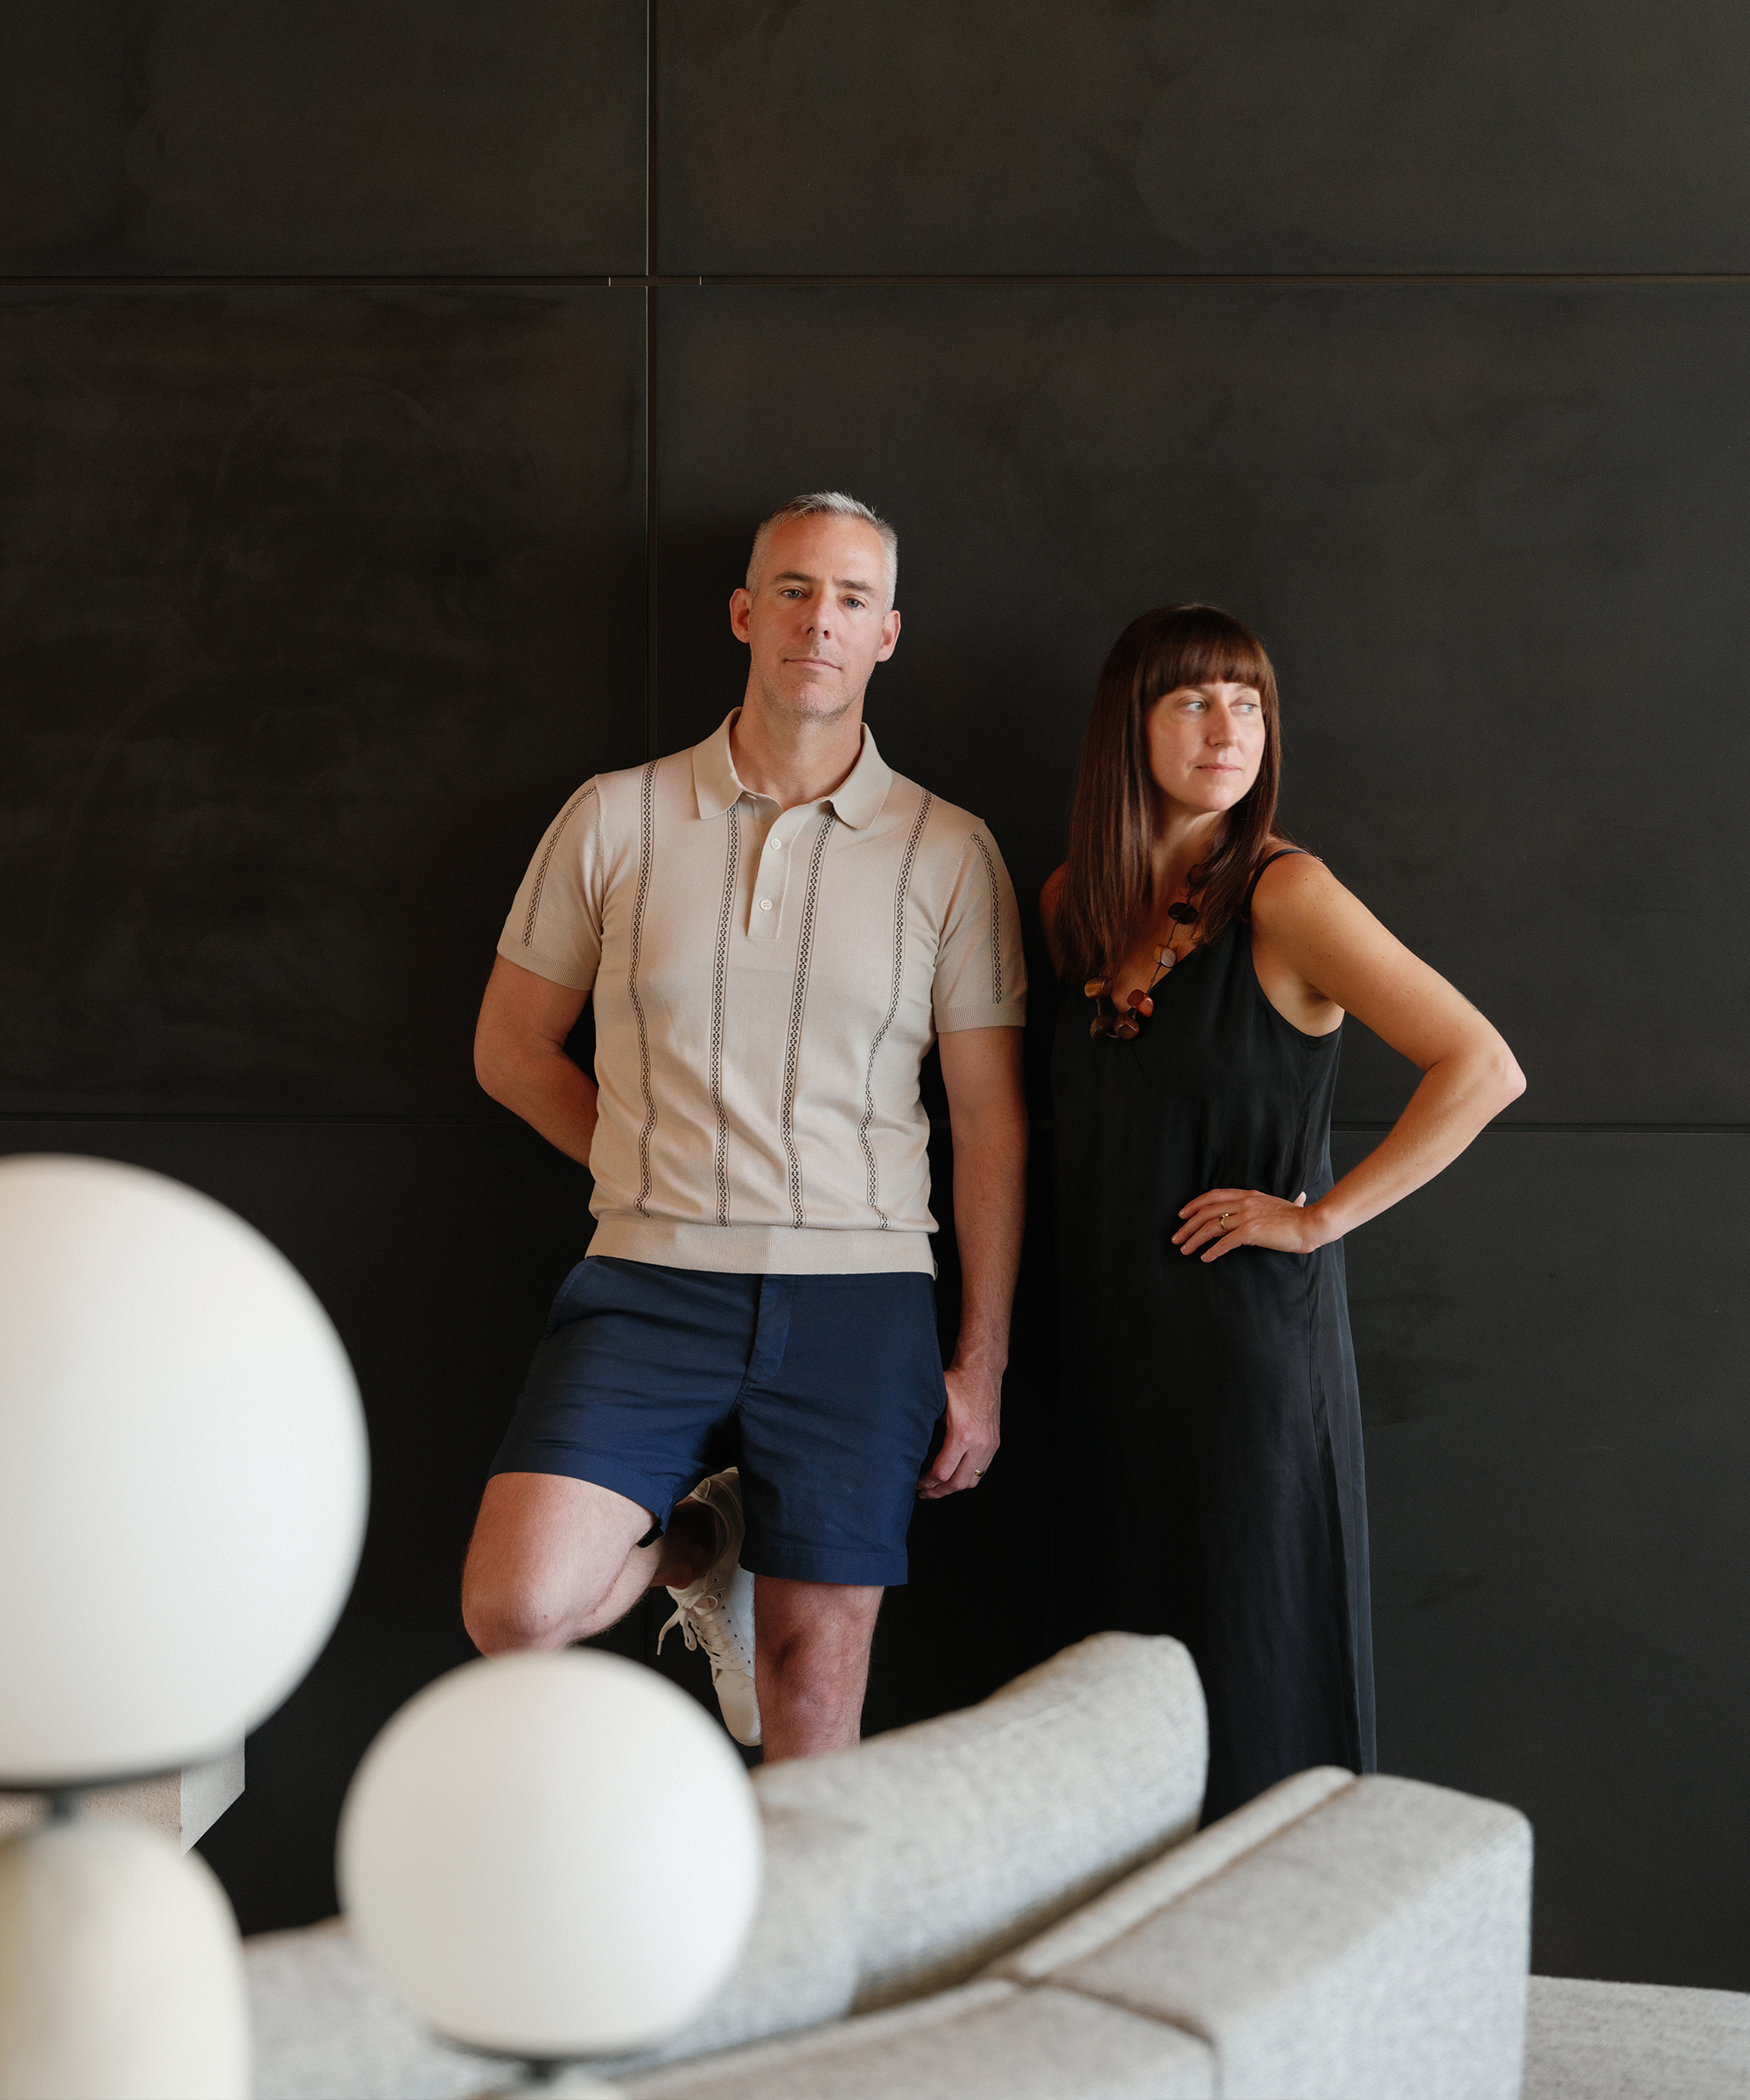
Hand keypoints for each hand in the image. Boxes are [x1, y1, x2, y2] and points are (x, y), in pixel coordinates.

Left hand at [917, 1359, 1000, 1498]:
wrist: (982, 1370)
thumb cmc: (957, 1381)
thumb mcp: (934, 1402)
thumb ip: (924, 1425)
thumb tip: (906, 1445)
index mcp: (962, 1435)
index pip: (942, 1472)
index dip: (927, 1482)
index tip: (916, 1483)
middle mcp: (980, 1443)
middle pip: (958, 1483)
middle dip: (939, 1491)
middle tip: (924, 1492)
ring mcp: (990, 1444)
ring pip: (973, 1480)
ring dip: (954, 1487)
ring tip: (938, 1487)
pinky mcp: (995, 1442)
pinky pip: (982, 1470)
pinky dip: (967, 1477)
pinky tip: (954, 1474)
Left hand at [1173, 1188, 1321, 1261]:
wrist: (1312, 1224)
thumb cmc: (1300, 1217)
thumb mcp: (1285, 1203)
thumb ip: (1280, 1202)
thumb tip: (1299, 1197)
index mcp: (1248, 1195)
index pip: (1213, 1196)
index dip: (1194, 1205)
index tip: (1182, 1215)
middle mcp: (1244, 1203)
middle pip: (1206, 1212)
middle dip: (1188, 1225)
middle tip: (1176, 1237)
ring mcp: (1247, 1216)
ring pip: (1211, 1226)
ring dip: (1194, 1239)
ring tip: (1185, 1249)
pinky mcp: (1251, 1231)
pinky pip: (1225, 1242)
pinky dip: (1212, 1251)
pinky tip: (1205, 1257)